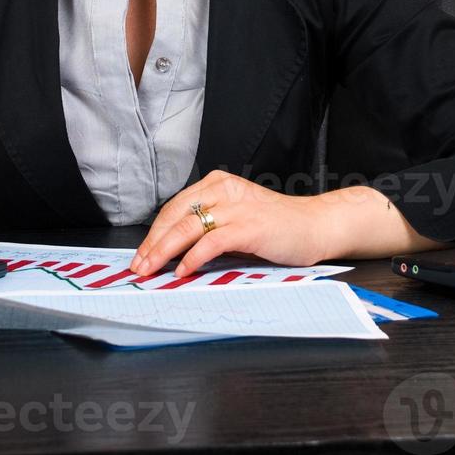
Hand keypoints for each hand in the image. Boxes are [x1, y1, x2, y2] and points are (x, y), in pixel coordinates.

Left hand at [128, 170, 338, 278]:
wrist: (316, 226)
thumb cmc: (277, 227)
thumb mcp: (236, 218)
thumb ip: (209, 226)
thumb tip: (172, 251)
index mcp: (218, 184)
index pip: (174, 207)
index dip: (154, 232)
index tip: (141, 254)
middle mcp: (224, 190)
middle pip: (175, 215)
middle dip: (152, 243)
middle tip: (138, 266)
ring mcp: (236, 207)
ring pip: (187, 226)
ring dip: (164, 251)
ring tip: (152, 269)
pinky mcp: (248, 226)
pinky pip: (211, 241)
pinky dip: (192, 257)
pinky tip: (182, 270)